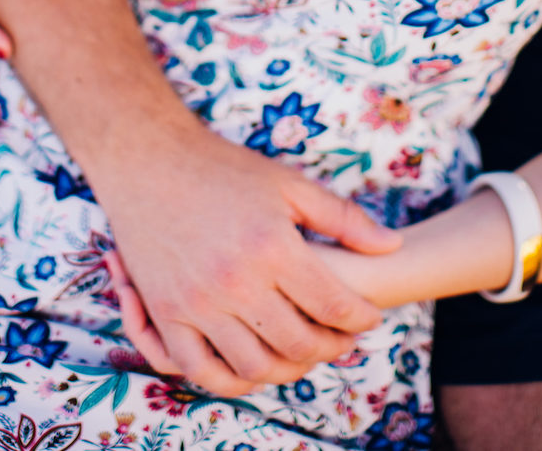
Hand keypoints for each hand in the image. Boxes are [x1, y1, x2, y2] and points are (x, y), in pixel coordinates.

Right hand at [92, 124, 398, 395]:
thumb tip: (391, 244)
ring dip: (287, 369)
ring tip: (301, 351)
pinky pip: (201, 370)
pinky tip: (253, 364)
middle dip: (332, 348)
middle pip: (299, 343)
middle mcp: (235, 281)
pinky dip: (233, 380)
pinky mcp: (166, 312)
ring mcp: (197, 302)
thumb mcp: (288, 183)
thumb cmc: (223, 168)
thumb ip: (341, 217)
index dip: (360, 319)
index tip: (368, 316)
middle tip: (341, 338)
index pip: (333, 305)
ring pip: (256, 366)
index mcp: (271, 246)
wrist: (149, 160)